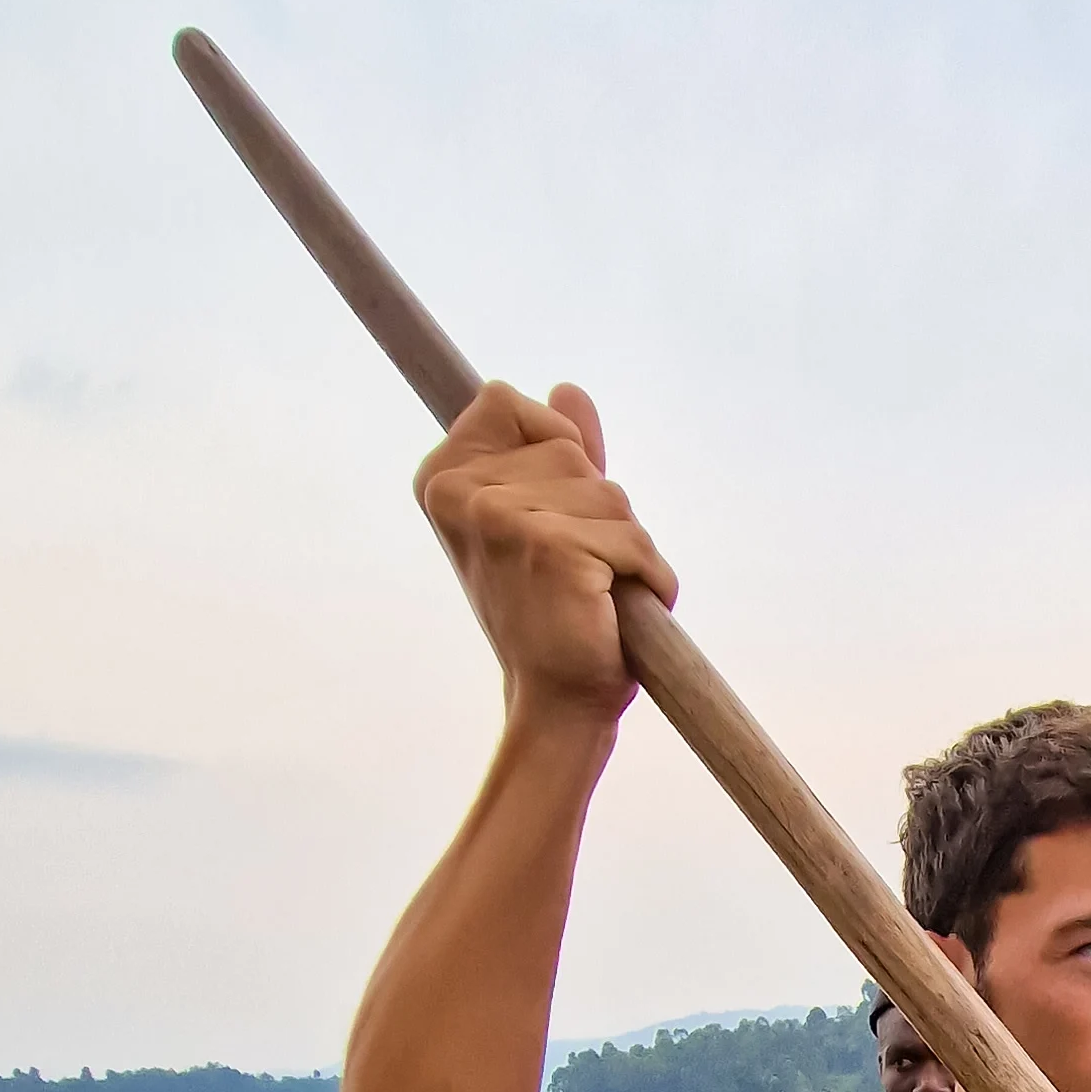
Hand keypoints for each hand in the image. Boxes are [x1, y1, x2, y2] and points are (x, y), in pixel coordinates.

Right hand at [415, 381, 676, 721]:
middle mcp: (460, 492)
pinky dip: (647, 577)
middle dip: (598, 510)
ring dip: (626, 548)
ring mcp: (499, 516)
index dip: (552, 446)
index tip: (548, 513)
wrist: (556, 701)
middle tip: (572, 571)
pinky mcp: (549, 546)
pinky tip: (613, 612)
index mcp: (444, 478)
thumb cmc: (550, 616)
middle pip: (571, 448)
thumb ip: (557, 452)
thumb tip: (569, 389)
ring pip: (611, 496)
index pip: (506, 400)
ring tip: (594, 594)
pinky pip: (633, 540)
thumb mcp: (548, 519)